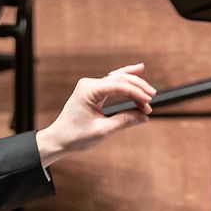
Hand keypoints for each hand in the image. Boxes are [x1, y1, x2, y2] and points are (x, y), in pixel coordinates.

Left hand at [35, 63, 154, 166]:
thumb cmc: (75, 136)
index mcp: (89, 90)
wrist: (58, 139)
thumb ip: (124, 121)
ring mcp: (90, 86)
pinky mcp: (92, 91)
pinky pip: (112, 83)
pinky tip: (136, 71)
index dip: (136, 93)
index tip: (149, 103)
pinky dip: (125, 82)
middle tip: (152, 97)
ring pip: (117, 79)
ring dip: (134, 84)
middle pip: (120, 79)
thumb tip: (144, 116)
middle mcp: (89, 84)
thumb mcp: (103, 131)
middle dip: (138, 87)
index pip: (119, 86)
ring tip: (149, 88)